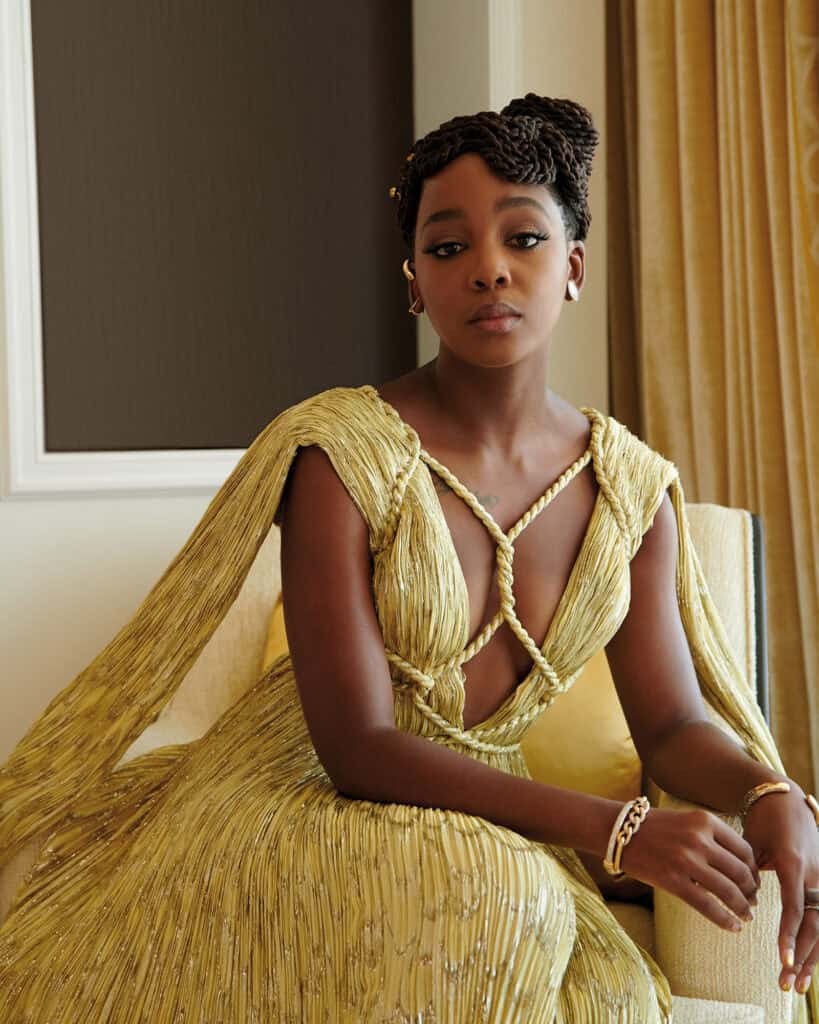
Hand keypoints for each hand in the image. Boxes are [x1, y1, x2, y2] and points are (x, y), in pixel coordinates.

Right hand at [619, 807, 759, 929]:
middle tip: (753, 902)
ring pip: (728, 890)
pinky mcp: (673, 881)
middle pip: (740, 871)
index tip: (755, 883)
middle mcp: (699, 839)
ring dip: (742, 907)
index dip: (755, 870)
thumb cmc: (655, 828)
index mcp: (705, 821)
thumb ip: (712, 838)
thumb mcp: (687, 822)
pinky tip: (733, 927)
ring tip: (746, 916)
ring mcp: (686, 860)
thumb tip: (742, 868)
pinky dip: (725, 919)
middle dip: (751, 891)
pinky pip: (708, 906)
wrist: (620, 831)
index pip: (744, 850)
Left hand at [743, 787, 818, 993]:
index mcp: (793, 865)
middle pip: (816, 924)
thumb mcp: (751, 844)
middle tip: (788, 983)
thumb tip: (745, 901)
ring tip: (796, 984)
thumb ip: (747, 873)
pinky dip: (815, 944)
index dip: (790, 934)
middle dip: (803, 956)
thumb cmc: (763, 823)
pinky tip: (806, 967)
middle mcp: (814, 875)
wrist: (786, 801)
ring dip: (812, 958)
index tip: (784, 958)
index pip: (795, 907)